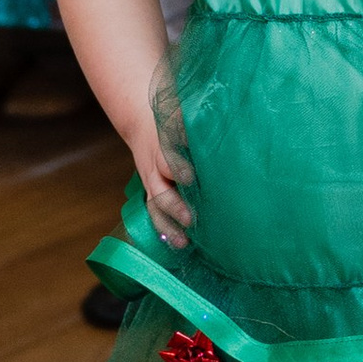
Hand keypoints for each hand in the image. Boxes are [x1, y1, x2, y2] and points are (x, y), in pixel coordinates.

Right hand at [127, 120, 190, 247]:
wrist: (141, 124)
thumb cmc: (170, 121)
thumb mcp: (180, 117)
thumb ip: (197, 126)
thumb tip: (221, 125)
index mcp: (162, 148)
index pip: (167, 160)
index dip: (178, 170)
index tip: (190, 178)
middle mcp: (154, 171)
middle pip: (161, 192)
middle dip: (175, 207)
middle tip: (192, 219)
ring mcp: (152, 185)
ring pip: (156, 209)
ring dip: (169, 226)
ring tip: (183, 242)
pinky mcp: (153, 195)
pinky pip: (156, 215)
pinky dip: (165, 230)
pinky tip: (179, 244)